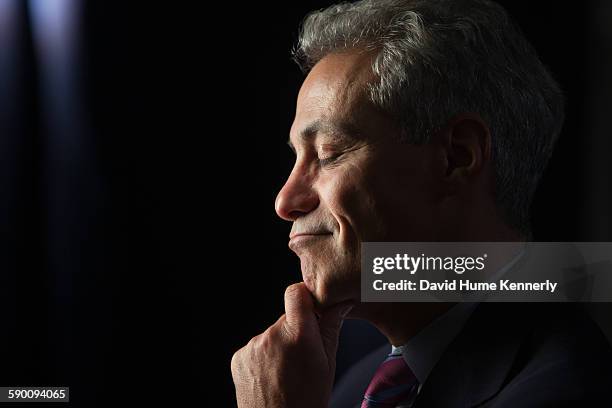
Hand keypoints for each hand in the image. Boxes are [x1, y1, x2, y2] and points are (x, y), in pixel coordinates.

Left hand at [231, 283, 352, 407]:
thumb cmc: (307, 400)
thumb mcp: (328, 364)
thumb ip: (331, 327)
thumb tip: (340, 303)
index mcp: (298, 335)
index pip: (296, 293)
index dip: (305, 297)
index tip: (312, 309)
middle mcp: (272, 336)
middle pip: (286, 318)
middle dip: (295, 331)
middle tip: (303, 357)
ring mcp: (253, 346)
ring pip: (272, 334)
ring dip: (279, 346)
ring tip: (287, 372)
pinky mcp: (239, 357)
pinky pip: (256, 348)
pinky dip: (264, 358)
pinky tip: (272, 376)